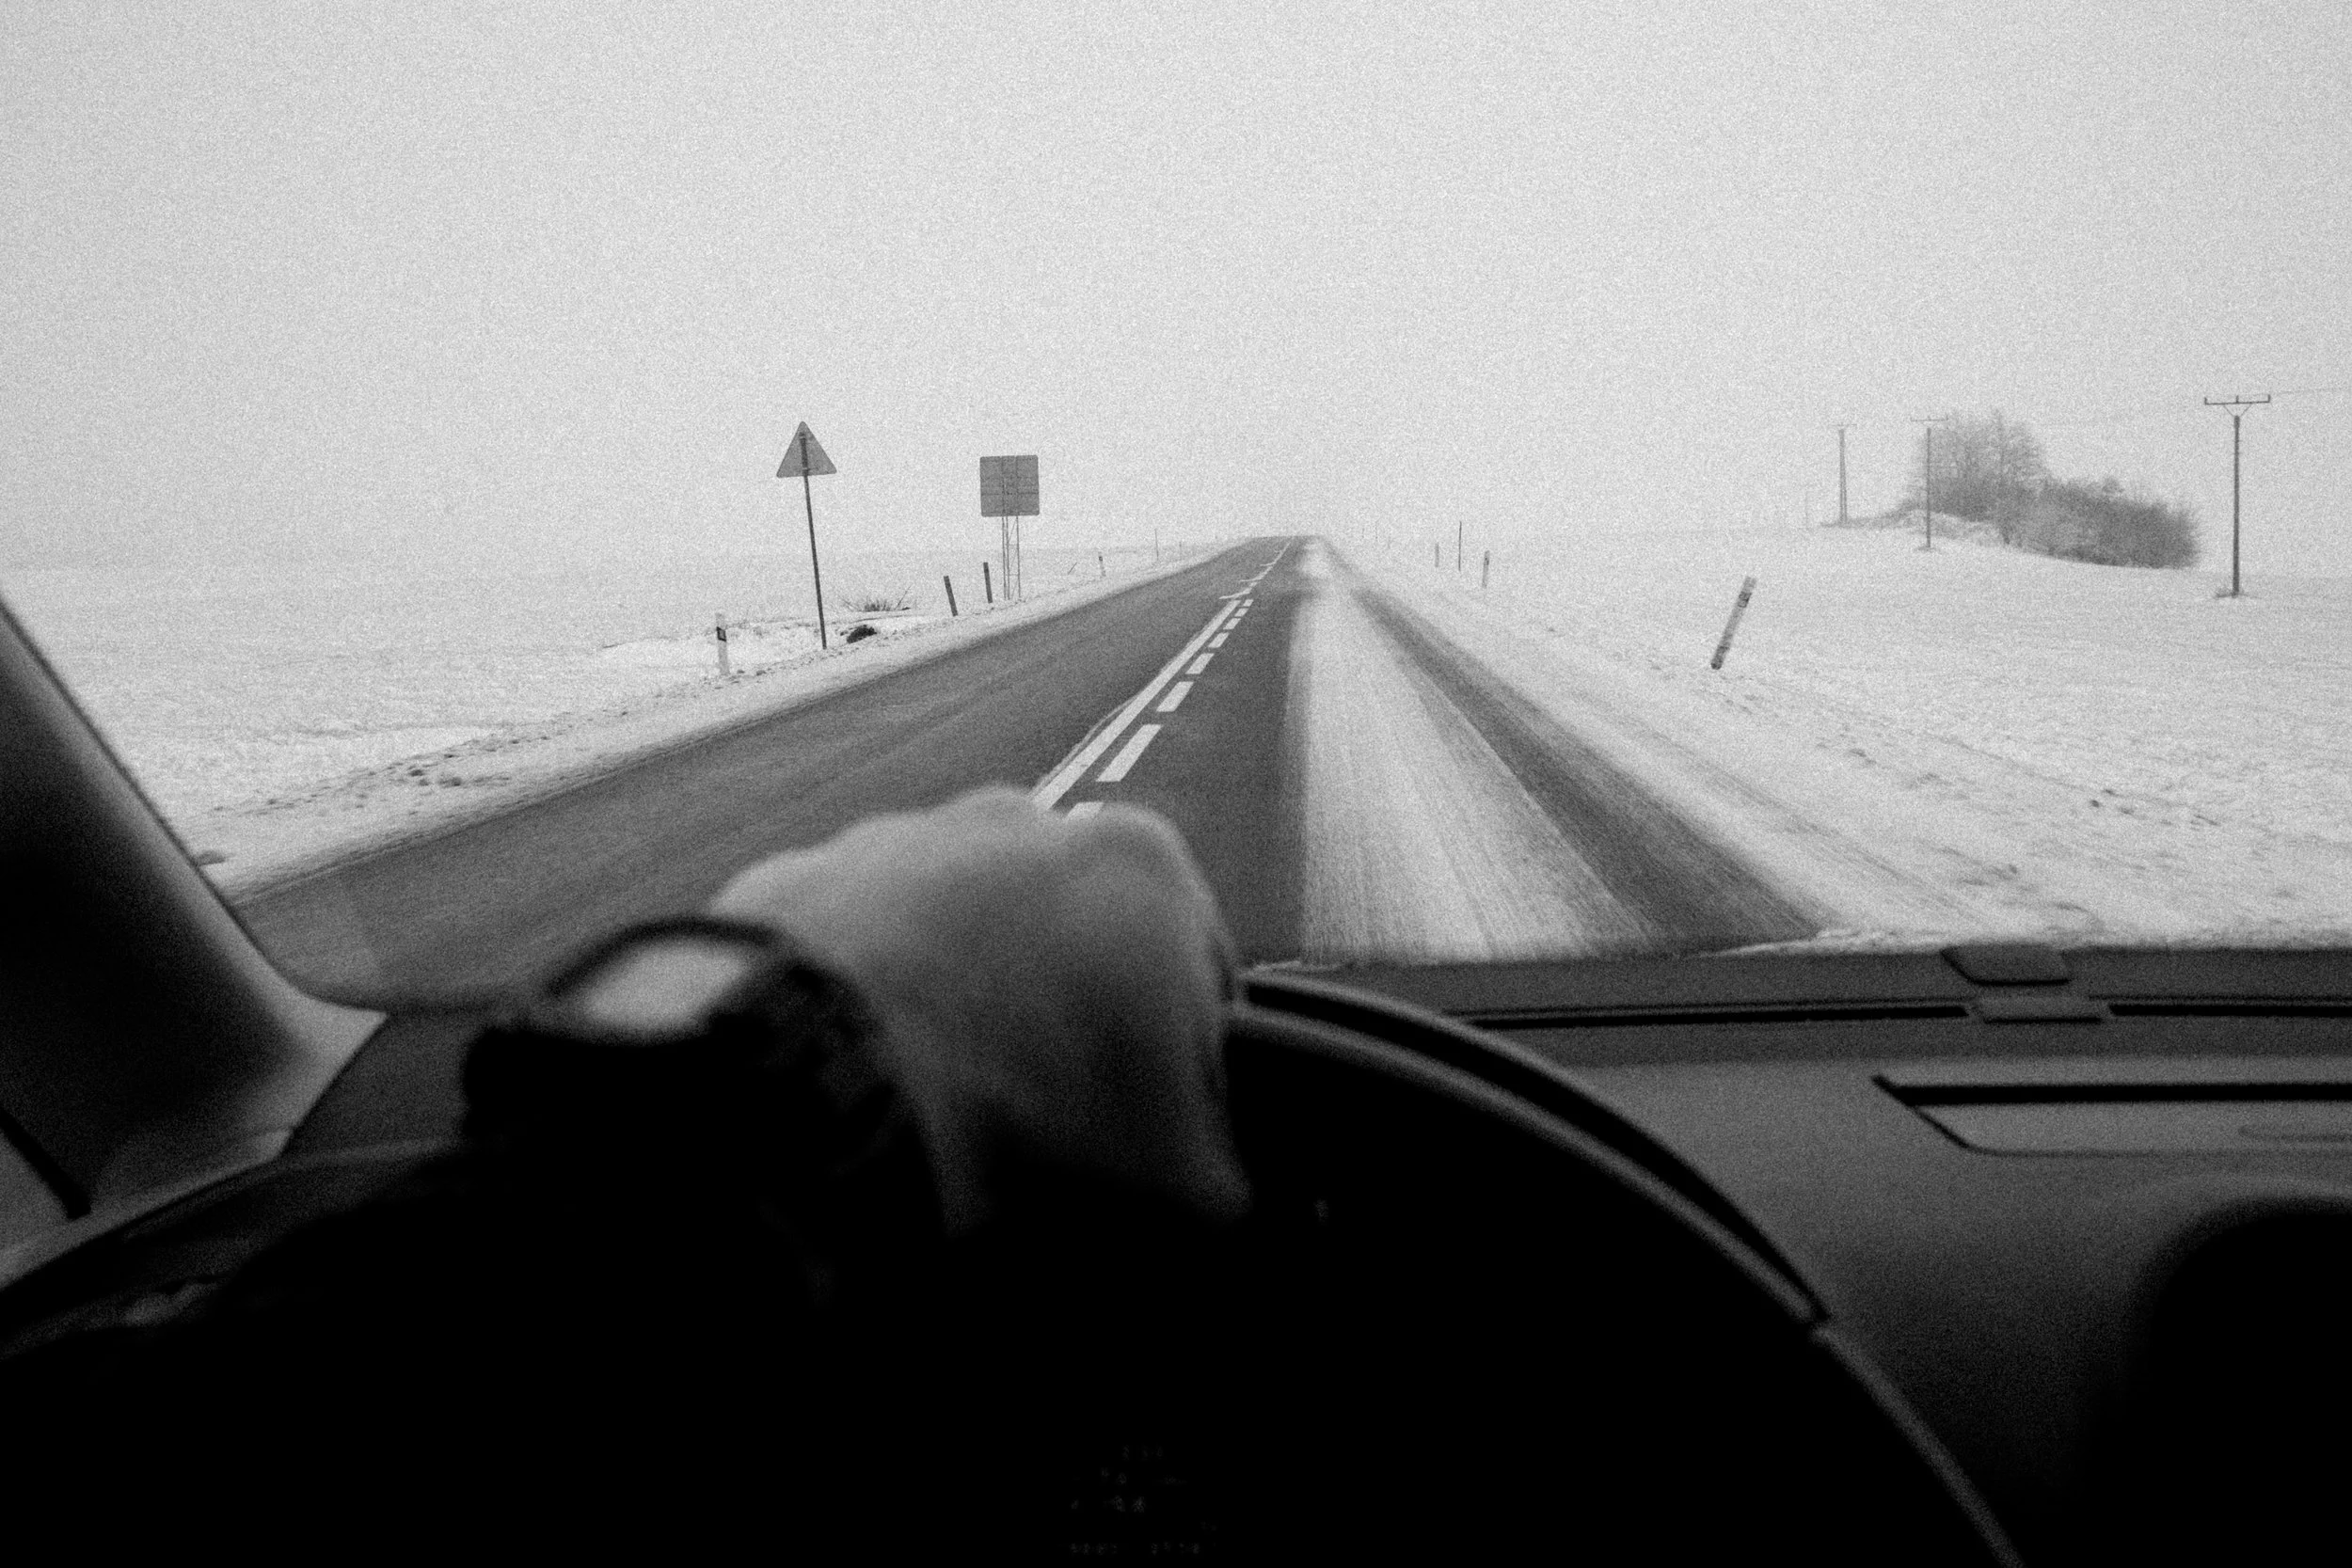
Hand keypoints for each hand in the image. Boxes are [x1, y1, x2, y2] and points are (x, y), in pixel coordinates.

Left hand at [710, 788, 1249, 1231]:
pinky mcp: (802, 875)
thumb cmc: (1025, 1115)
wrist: (818, 1086)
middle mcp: (1026, 821)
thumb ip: (1224, 1182)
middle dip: (1067, 1026)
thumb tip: (1214, 1202)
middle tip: (1043, 1130)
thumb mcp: (1178, 1187)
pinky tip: (861, 1083)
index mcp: (1147, 868)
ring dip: (961, 1007)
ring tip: (941, 1109)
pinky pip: (854, 952)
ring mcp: (902, 837)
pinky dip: (862, 1005)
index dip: (1186, 1076)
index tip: (1152, 1140)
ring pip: (960, 939)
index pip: (1204, 980)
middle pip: (1076, 944)